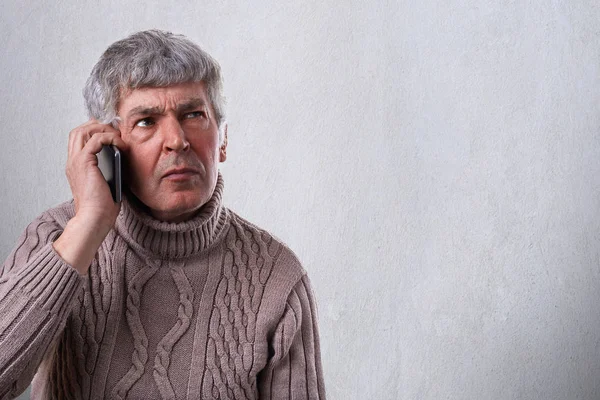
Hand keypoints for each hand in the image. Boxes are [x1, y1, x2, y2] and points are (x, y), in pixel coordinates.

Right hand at [53, 120, 127, 273]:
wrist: (94, 219)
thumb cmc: (102, 208)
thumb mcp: (107, 183)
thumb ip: (110, 169)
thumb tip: (123, 158)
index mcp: (76, 166)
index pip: (79, 139)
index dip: (94, 131)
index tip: (113, 133)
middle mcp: (73, 161)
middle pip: (79, 130)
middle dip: (98, 125)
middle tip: (115, 130)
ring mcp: (76, 161)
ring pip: (84, 130)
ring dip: (103, 128)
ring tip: (118, 135)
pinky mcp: (85, 162)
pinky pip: (97, 139)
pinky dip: (110, 137)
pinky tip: (121, 145)